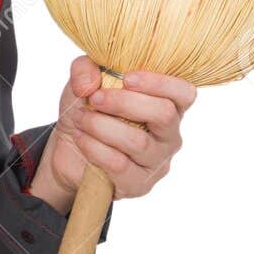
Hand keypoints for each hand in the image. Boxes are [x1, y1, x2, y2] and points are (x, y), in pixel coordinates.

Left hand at [31, 56, 195, 215]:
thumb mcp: (83, 82)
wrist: (69, 150)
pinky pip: (119, 165)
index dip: (161, 83)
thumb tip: (89, 83)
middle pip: (164, 114)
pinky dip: (94, 148)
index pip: (184, 93)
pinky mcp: (139, 184)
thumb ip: (84, 69)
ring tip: (81, 118)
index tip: (127, 78)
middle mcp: (169, 134)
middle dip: (124, 102)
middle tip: (95, 98)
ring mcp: (157, 161)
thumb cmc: (88, 110)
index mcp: (167, 104)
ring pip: (138, 141)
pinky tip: (81, 138)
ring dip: (101, 126)